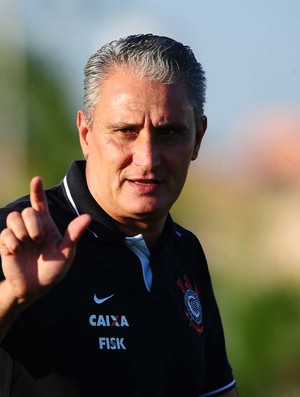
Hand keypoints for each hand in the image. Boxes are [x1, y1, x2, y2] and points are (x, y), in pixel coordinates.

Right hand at [0, 176, 90, 305]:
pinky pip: (5, 234)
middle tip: (38, 240)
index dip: (37, 191)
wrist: (35, 287)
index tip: (36, 179)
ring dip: (22, 231)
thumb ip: (73, 234)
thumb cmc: (53, 269)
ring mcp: (18, 235)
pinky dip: (13, 242)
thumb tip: (87, 217)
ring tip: (27, 244)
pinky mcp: (6, 245)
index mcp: (46, 225)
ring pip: (14, 217)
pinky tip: (17, 250)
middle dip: (33, 224)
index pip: (40, 204)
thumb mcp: (66, 253)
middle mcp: (31, 227)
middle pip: (27, 211)